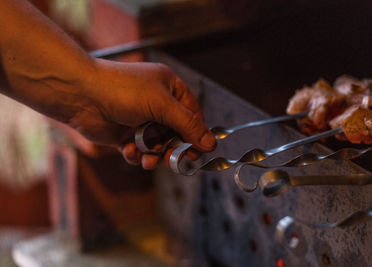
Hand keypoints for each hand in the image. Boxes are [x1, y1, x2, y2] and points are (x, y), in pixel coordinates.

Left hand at [68, 59, 215, 168]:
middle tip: (172, 160)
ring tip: (148, 160)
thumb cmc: (122, 90)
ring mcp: (140, 119)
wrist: (81, 95)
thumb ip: (188, 125)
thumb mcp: (162, 105)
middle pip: (176, 133)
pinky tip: (129, 152)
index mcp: (169, 88)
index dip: (196, 134)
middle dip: (173, 148)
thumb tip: (210, 143)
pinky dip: (136, 154)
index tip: (199, 152)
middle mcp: (156, 103)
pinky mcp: (125, 134)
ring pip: (157, 145)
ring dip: (153, 155)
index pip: (192, 114)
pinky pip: (139, 150)